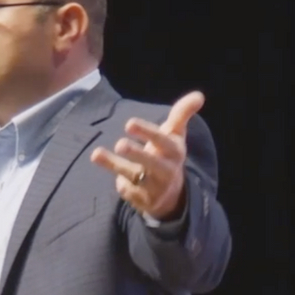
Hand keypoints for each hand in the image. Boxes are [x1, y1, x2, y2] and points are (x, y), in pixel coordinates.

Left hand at [90, 91, 204, 220]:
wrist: (171, 193)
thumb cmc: (168, 154)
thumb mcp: (175, 134)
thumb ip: (182, 114)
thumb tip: (199, 95)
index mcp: (174, 151)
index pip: (162, 140)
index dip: (146, 132)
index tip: (129, 123)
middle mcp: (166, 169)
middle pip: (151, 162)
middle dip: (136, 154)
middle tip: (120, 144)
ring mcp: (154, 186)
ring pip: (133, 175)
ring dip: (115, 165)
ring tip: (96, 154)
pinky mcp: (142, 199)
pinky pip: (127, 190)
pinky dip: (121, 184)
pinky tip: (118, 179)